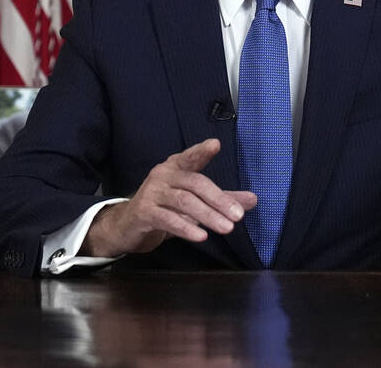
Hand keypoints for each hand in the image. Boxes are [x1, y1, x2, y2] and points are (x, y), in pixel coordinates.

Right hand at [81, 139, 256, 257]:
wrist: (128, 226)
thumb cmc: (164, 208)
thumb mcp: (195, 202)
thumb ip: (223, 199)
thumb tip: (253, 199)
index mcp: (176, 167)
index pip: (191, 157)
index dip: (202, 151)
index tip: (215, 144)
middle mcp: (163, 175)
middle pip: (195, 183)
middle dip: (219, 200)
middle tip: (238, 216)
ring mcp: (151, 193)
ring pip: (184, 201)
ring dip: (208, 215)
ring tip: (227, 228)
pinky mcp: (144, 212)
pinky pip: (167, 219)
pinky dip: (186, 227)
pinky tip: (201, 235)